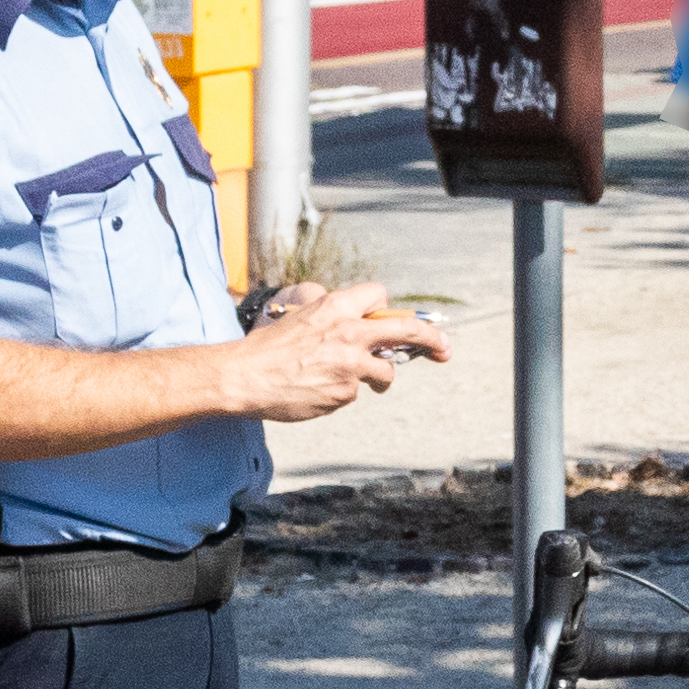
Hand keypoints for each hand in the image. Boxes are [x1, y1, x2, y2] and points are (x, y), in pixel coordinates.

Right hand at [230, 284, 446, 422]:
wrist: (244, 376)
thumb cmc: (267, 347)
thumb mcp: (299, 315)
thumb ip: (329, 316)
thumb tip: (353, 321)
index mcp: (336, 306)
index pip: (380, 296)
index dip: (387, 309)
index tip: (394, 320)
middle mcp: (350, 332)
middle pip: (408, 331)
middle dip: (432, 339)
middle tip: (444, 349)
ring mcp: (351, 364)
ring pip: (385, 372)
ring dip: (380, 378)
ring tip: (366, 382)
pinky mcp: (346, 392)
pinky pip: (356, 393)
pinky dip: (343, 393)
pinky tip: (320, 391)